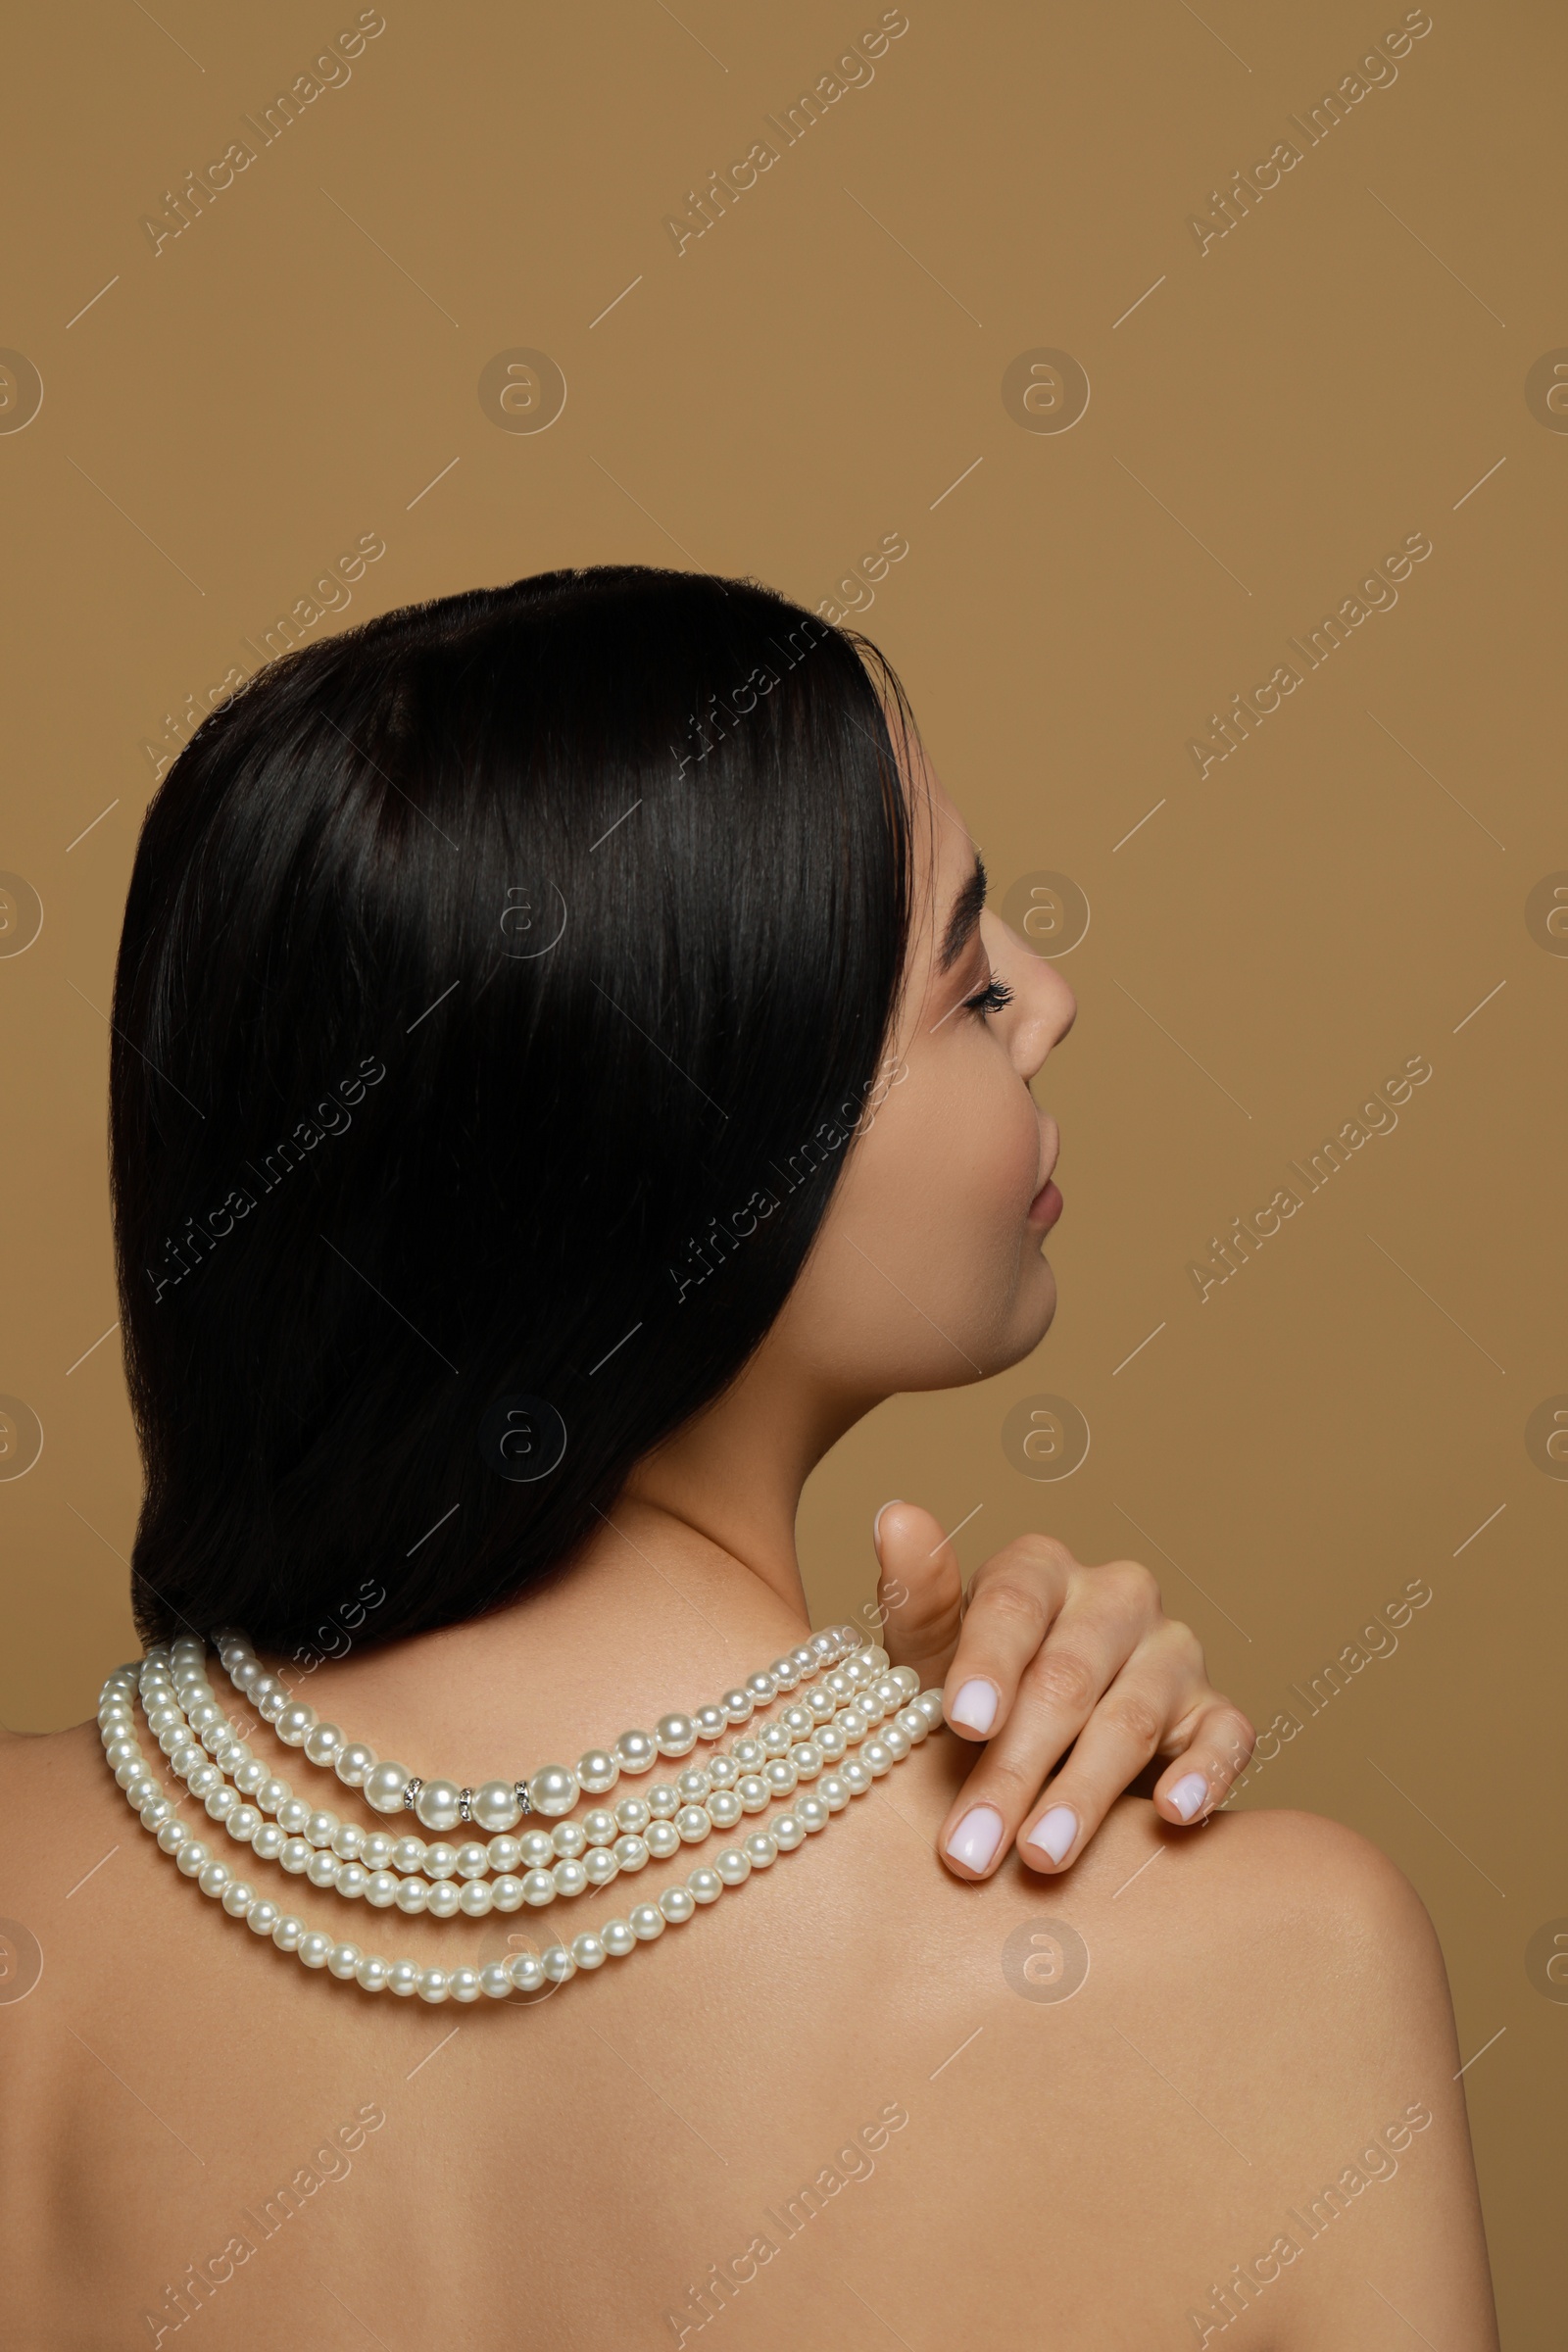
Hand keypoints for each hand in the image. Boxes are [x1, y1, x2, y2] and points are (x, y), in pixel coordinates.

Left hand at [871, 1501, 1255, 1878]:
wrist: (1041, 1755)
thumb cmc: (973, 1698)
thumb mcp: (929, 1658)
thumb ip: (917, 1598)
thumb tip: (895, 1516)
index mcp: (1040, 1569)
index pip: (1014, 1605)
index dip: (987, 1665)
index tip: (964, 1724)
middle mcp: (1116, 1597)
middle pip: (1066, 1678)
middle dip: (1014, 1768)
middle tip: (973, 1845)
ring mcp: (1172, 1652)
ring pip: (1131, 1719)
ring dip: (1083, 1795)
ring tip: (1040, 1859)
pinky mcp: (1216, 1711)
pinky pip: (1224, 1739)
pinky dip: (1204, 1775)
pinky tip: (1173, 1815)